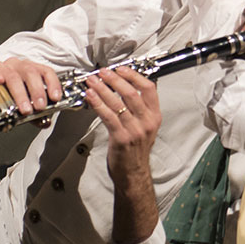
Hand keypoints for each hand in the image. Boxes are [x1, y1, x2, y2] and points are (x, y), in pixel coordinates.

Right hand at [0, 57, 63, 120]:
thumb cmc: (1, 100)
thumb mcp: (21, 108)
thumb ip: (35, 115)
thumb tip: (46, 122)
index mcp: (29, 70)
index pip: (45, 72)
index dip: (53, 84)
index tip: (56, 98)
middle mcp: (16, 66)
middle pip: (31, 73)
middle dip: (37, 91)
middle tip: (40, 107)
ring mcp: (0, 69)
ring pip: (13, 77)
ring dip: (20, 94)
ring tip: (24, 109)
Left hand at [85, 66, 163, 243]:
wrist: (133, 174)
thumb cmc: (136, 151)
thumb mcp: (145, 128)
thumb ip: (140, 110)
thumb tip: (127, 88)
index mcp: (154, 116)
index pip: (149, 88)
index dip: (134, 75)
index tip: (121, 68)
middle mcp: (147, 121)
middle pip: (132, 92)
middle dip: (115, 79)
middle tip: (103, 72)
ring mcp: (134, 130)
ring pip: (118, 102)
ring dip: (103, 88)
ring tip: (92, 80)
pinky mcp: (121, 138)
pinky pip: (108, 116)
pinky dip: (98, 103)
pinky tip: (90, 96)